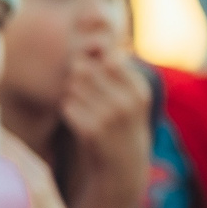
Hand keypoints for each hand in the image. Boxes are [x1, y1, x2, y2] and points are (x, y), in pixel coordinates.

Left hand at [60, 47, 152, 172]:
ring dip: (72, 93)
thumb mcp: (130, 96)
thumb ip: (118, 69)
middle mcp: (127, 102)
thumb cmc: (123, 123)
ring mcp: (109, 117)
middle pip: (84, 68)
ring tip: (85, 107)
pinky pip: (66, 105)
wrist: (122, 167)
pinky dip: (68, 110)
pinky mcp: (90, 131)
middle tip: (85, 91)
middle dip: (78, 76)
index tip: (97, 76)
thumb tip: (105, 40)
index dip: (95, 63)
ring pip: (73, 86)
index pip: (108, 58)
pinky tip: (79, 120)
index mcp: (139, 89)